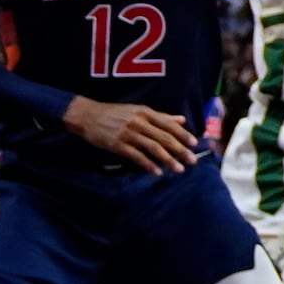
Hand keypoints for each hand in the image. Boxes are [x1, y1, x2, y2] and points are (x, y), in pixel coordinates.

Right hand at [62, 96, 199, 173]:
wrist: (88, 116)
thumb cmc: (115, 113)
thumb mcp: (138, 111)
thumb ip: (161, 116)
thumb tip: (182, 120)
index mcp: (146, 112)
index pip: (169, 124)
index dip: (183, 135)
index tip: (194, 144)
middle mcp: (139, 122)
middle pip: (164, 137)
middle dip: (180, 150)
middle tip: (192, 161)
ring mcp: (128, 134)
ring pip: (153, 148)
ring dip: (168, 160)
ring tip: (179, 169)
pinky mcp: (118, 145)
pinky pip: (136, 156)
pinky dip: (148, 164)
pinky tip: (157, 172)